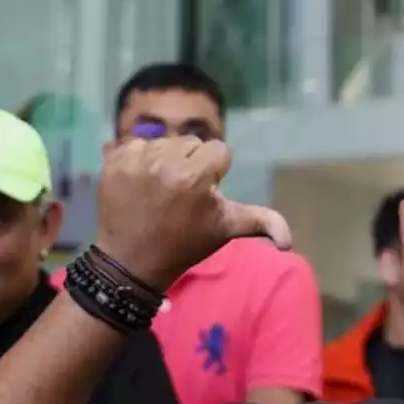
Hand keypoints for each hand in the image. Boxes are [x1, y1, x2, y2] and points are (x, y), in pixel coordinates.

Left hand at [94, 136, 291, 288]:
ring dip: (166, 160)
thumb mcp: (227, 230)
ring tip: (161, 189)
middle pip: (191, 143)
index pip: (218, 151)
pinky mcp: (114, 161)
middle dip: (191, 163)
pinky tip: (141, 184)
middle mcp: (166, 161)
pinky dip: (140, 160)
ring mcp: (137, 160)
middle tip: (182, 194)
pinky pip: (136, 144)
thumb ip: (263, 223)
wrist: (131, 262)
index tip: (204, 195)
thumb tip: (289, 244)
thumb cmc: (185, 244)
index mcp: (197, 176)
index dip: (215, 173)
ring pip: (164, 142)